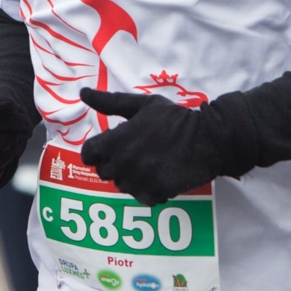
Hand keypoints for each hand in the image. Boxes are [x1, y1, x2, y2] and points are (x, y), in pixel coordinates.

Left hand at [80, 89, 220, 206]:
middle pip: (104, 171)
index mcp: (117, 140)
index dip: (96, 151)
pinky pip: (140, 196)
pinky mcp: (154, 193)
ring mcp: (138, 180)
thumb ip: (110, 102)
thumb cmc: (174, 119)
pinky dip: (148, 189)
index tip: (109, 147)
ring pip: (122, 185)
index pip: (88, 154)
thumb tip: (83, 93)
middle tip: (134, 153)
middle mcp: (123, 162)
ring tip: (149, 163)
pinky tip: (160, 175)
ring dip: (131, 177)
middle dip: (114, 163)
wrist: (207, 139)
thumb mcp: (142, 105)